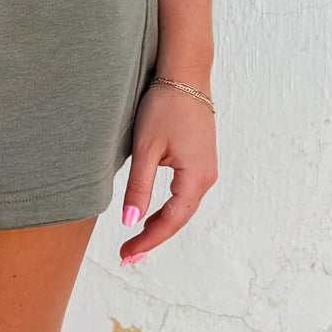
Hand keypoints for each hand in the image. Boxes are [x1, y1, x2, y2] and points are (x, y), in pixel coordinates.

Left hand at [120, 79, 216, 264]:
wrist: (185, 75)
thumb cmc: (165, 106)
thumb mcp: (146, 149)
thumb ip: (138, 187)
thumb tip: (130, 222)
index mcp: (195, 178)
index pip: (170, 221)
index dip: (148, 241)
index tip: (126, 255)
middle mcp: (206, 177)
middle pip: (179, 219)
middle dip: (153, 238)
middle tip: (127, 256)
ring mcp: (205, 169)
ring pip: (182, 208)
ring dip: (160, 225)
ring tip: (136, 242)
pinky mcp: (200, 160)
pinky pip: (184, 194)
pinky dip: (167, 210)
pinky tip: (152, 215)